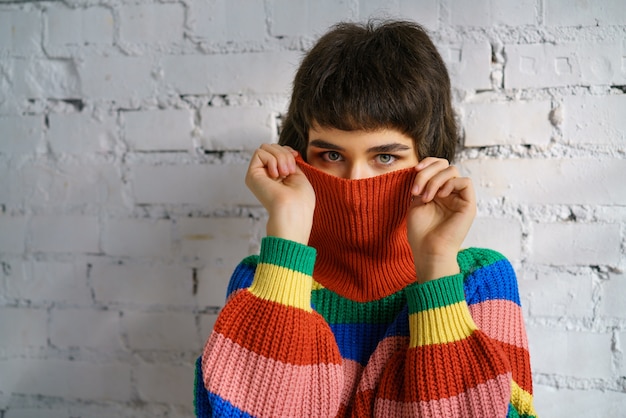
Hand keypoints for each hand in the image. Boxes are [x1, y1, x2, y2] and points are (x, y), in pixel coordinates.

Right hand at [245, 144, 314, 243]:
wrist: (294, 211)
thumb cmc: (300, 200)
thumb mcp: (298, 174)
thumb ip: (289, 160)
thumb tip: (285, 148)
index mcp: (276, 176)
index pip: (277, 150)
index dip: (287, 150)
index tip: (296, 156)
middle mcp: (265, 175)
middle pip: (271, 146)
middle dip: (284, 153)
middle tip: (290, 170)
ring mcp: (258, 174)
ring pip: (265, 147)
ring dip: (280, 156)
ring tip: (285, 173)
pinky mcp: (252, 174)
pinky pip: (259, 153)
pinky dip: (272, 160)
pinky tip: (276, 174)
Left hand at [407, 158, 475, 282]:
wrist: (428, 251)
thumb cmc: (421, 232)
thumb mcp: (416, 202)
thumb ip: (422, 184)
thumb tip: (423, 168)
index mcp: (438, 191)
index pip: (438, 165)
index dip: (427, 163)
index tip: (414, 170)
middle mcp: (451, 193)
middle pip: (444, 164)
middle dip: (427, 171)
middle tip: (416, 190)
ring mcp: (460, 198)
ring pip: (453, 170)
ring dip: (435, 180)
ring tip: (425, 198)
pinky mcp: (469, 205)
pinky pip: (465, 182)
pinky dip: (450, 184)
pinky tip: (441, 196)